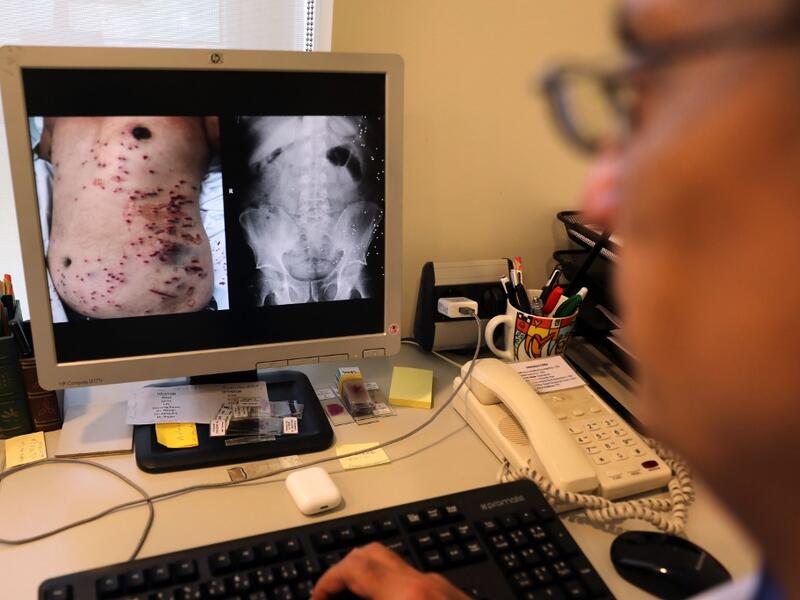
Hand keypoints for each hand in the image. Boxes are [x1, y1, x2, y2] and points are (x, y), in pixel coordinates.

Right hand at [311, 542, 469, 599]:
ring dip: (368, 583)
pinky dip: (390, 592)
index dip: (326, 582)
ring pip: (394, 569)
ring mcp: (443, 589)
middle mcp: (426, 583)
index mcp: (406, 593)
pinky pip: (413, 585)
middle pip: (373, 554)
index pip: (354, 567)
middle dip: (344, 574)